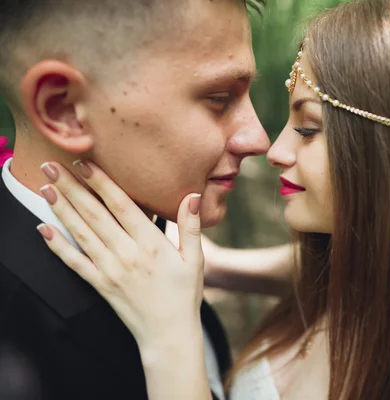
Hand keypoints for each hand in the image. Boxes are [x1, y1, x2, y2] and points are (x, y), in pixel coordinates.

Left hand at [37, 161, 204, 346]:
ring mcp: (111, 270)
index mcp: (151, 244)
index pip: (122, 206)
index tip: (85, 163)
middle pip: (95, 215)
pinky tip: (43, 229)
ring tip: (46, 188)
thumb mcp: (195, 259)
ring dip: (62, 209)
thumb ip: (191, 226)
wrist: (168, 333)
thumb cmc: (184, 294)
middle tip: (52, 166)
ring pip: (82, 234)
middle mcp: (127, 254)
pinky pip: (75, 263)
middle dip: (72, 188)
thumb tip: (192, 195)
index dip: (102, 183)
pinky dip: (57, 246)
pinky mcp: (100, 285)